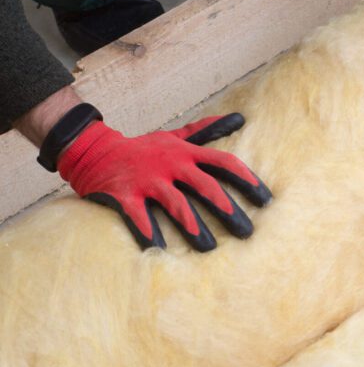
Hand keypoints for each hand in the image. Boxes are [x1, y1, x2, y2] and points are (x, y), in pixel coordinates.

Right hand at [57, 114, 271, 250]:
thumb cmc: (144, 149)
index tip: (266, 198)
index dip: (247, 179)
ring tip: (209, 247)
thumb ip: (206, 131)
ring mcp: (148, 180)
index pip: (223, 163)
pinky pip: (139, 217)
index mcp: (185, 153)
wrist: (95, 150)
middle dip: (228, 209)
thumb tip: (239, 117)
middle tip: (247, 231)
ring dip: (194, 226)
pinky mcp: (125, 195)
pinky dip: (149, 233)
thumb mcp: (175, 136)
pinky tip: (161, 249)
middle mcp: (170, 165)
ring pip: (176, 204)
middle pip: (206, 186)